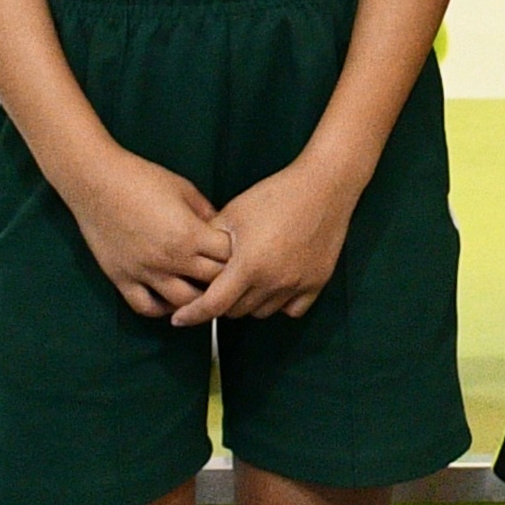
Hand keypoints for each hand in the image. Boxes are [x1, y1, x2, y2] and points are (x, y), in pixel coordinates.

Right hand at [69, 150, 227, 321]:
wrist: (95, 180)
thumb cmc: (140, 178)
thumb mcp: (184, 189)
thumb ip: (207, 213)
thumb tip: (223, 231)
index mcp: (189, 235)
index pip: (228, 258)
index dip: (238, 255)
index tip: (239, 252)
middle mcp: (169, 259)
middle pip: (212, 283)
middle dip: (225, 279)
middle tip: (229, 276)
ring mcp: (144, 272)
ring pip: (183, 303)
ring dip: (198, 300)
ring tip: (205, 293)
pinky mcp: (122, 279)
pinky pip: (146, 307)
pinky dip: (162, 309)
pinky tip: (171, 301)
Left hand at [171, 154, 359, 328]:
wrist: (324, 185)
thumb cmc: (277, 194)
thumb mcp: (234, 213)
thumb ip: (209, 241)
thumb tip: (190, 260)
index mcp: (249, 265)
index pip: (213, 305)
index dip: (192, 314)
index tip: (180, 319)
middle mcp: (274, 281)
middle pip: (236, 311)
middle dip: (222, 302)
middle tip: (219, 283)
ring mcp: (298, 284)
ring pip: (262, 312)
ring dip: (249, 302)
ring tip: (248, 279)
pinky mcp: (317, 282)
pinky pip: (292, 309)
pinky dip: (279, 303)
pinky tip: (274, 285)